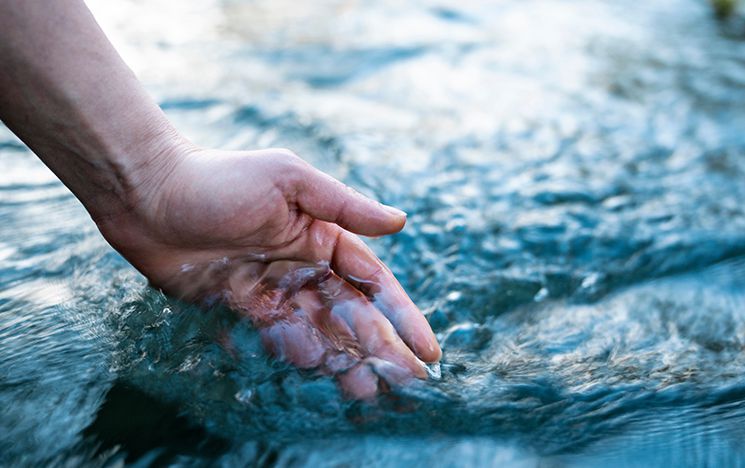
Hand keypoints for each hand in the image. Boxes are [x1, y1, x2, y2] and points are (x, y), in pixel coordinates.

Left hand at [96, 145, 440, 398]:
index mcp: (321, 236)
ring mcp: (272, 287)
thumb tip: (400, 222)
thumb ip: (343, 204)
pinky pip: (277, 337)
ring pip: (318, 331)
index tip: (426, 348)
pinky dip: (299, 355)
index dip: (401, 315)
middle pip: (350, 315)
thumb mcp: (289, 180)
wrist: (149, 196)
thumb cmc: (220, 178)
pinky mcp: (240, 306)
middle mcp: (302, 264)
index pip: (372, 283)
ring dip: (344, 360)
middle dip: (380, 347)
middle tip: (406, 382)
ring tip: (367, 390)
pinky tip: (319, 374)